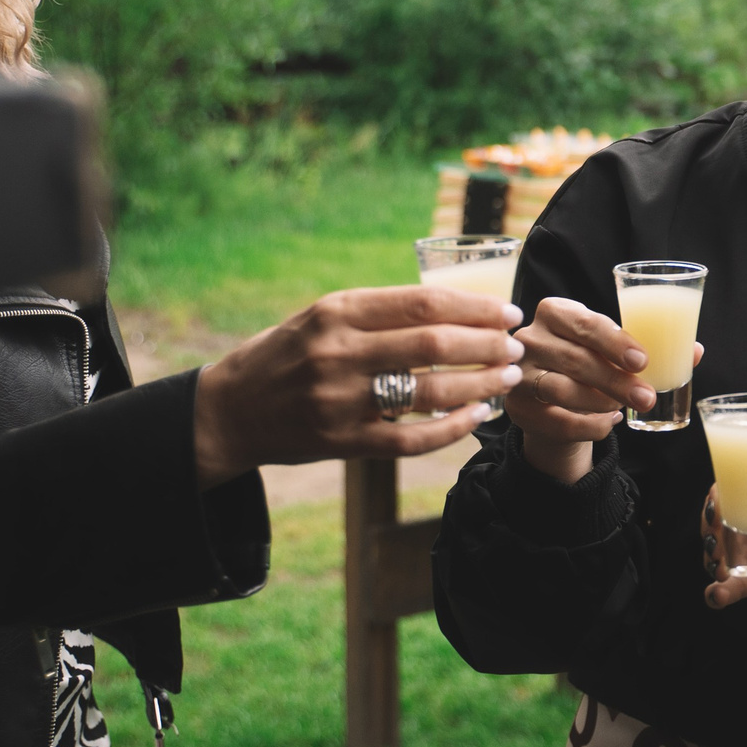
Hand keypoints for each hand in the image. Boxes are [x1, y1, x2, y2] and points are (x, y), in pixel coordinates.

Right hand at [193, 286, 519, 485]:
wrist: (230, 411)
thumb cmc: (288, 354)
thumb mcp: (323, 317)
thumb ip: (380, 312)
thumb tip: (459, 307)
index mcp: (336, 312)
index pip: (423, 303)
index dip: (476, 307)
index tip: (508, 311)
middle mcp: (337, 352)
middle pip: (433, 343)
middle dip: (487, 343)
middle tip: (517, 345)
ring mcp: (340, 401)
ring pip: (429, 390)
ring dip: (480, 384)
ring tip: (508, 376)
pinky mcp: (342, 442)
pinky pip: (411, 438)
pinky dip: (452, 427)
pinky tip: (478, 416)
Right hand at [504, 297, 702, 484]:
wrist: (553, 398)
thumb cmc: (589, 362)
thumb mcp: (612, 349)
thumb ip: (649, 346)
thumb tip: (696, 351)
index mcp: (556, 311)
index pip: (586, 323)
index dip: (615, 342)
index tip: (643, 361)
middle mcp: (530, 338)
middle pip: (577, 359)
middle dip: (617, 381)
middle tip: (647, 396)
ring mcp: (519, 373)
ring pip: (562, 389)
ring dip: (601, 402)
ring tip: (625, 408)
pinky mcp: (517, 406)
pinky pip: (556, 420)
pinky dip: (588, 426)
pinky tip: (609, 424)